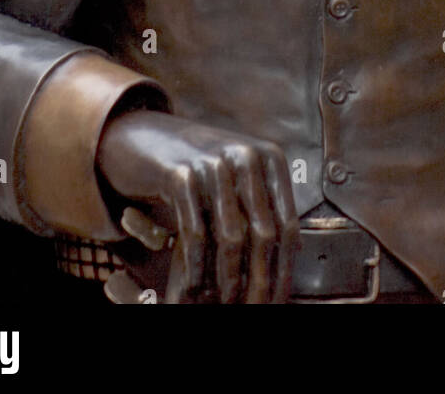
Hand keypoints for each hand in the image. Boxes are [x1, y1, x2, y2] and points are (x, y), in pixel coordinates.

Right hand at [95, 108, 299, 303]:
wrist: (148, 138)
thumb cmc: (201, 166)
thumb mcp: (240, 176)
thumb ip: (265, 205)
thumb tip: (295, 251)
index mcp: (270, 157)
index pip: (288, 224)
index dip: (285, 268)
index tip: (278, 299)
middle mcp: (247, 156)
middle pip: (264, 234)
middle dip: (260, 280)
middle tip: (253, 307)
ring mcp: (214, 163)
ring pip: (231, 236)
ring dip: (228, 278)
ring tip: (224, 303)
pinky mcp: (180, 174)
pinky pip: (195, 231)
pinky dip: (197, 265)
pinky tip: (194, 286)